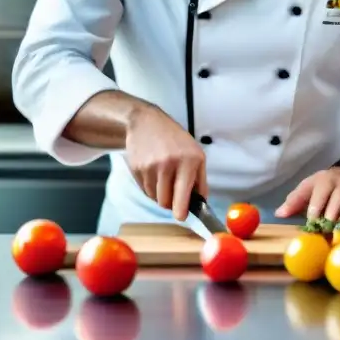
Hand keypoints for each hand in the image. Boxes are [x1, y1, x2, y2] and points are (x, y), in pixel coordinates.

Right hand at [124, 106, 207, 221]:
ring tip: (163, 177)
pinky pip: (145, 190)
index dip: (181, 210)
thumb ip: (200, 179)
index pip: (183, 194)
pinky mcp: (138, 169)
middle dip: (170, 203)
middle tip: (173, 194)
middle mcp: (170, 164)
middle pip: (166, 202)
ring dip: (160, 194)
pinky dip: (150, 187)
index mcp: (189, 161)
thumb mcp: (195, 153)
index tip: (181, 217)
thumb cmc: (175, 140)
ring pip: (155, 198)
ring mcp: (151, 166)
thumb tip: (201, 204)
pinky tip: (153, 173)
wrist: (146, 122)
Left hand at [275, 167, 339, 223]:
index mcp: (325, 181)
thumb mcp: (306, 188)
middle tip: (328, 229)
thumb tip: (279, 214)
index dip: (316, 208)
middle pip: (338, 199)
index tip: (312, 222)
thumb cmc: (320, 187)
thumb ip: (293, 201)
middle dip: (333, 214)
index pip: (320, 194)